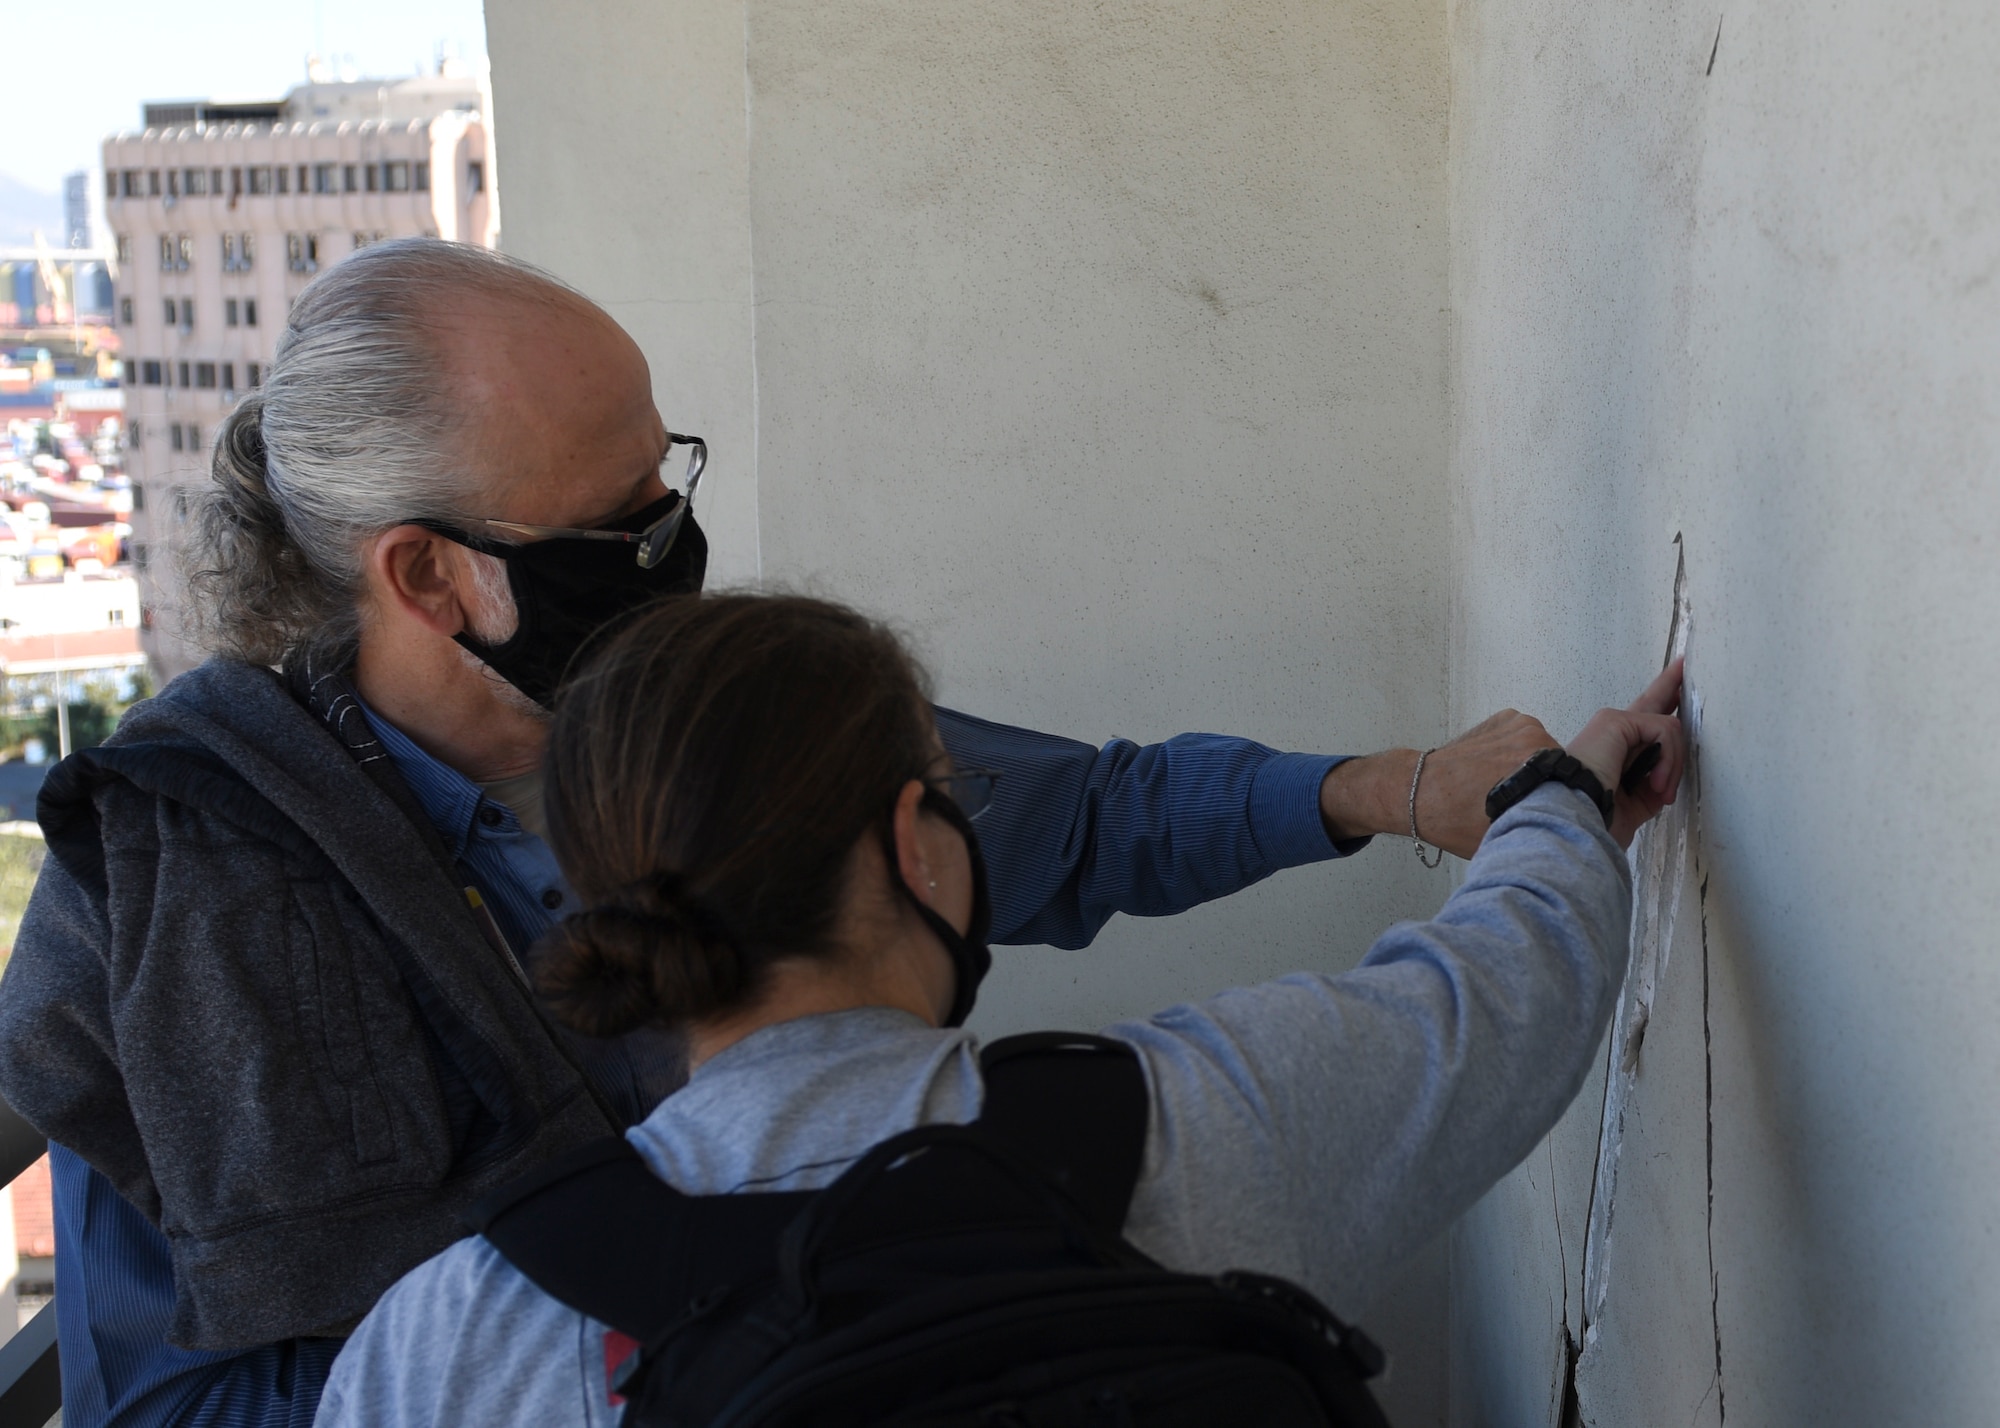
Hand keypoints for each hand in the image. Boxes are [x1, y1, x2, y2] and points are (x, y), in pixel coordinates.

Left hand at [1320, 708, 1559, 857]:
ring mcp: (1520, 723)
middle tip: (1527, 801)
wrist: (1417, 790)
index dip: (1566, 801)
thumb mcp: (1508, 835)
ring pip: (1544, 751)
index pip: (1575, 785)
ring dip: (1532, 766)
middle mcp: (1534, 738)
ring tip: (1507, 785)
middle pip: (1560, 766)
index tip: (1554, 811)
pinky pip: (1525, 737)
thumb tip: (1568, 833)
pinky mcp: (1506, 717)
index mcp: (1539, 766)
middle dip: (1549, 783)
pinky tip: (1498, 769)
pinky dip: (1517, 751)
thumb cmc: (1454, 818)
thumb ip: (1544, 828)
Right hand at [1565, 659, 1686, 848]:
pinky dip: (1669, 759)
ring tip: (1660, 791)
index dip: (1660, 705)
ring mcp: (1613, 721)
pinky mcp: (1617, 720)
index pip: (1643, 723)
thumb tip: (1668, 775)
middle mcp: (1613, 729)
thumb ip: (1653, 783)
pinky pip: (1664, 730)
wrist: (1574, 815)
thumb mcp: (1636, 801)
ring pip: (1669, 729)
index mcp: (1615, 749)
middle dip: (1670, 682)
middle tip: (1683, 663)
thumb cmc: (1597, 814)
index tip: (1674, 688)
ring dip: (1673, 764)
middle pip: (1651, 700)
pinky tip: (1656, 782)